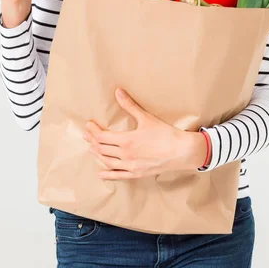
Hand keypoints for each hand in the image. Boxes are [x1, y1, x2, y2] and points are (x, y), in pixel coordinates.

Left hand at [83, 88, 208, 179]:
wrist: (181, 151)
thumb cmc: (165, 134)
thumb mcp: (146, 118)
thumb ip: (130, 106)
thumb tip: (118, 92)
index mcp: (126, 140)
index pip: (102, 136)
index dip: (93, 131)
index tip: (89, 125)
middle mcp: (126, 155)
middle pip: (102, 149)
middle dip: (92, 141)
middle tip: (87, 134)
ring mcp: (130, 166)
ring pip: (107, 162)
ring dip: (98, 154)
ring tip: (92, 148)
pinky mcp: (137, 174)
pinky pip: (118, 176)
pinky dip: (107, 174)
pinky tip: (100, 173)